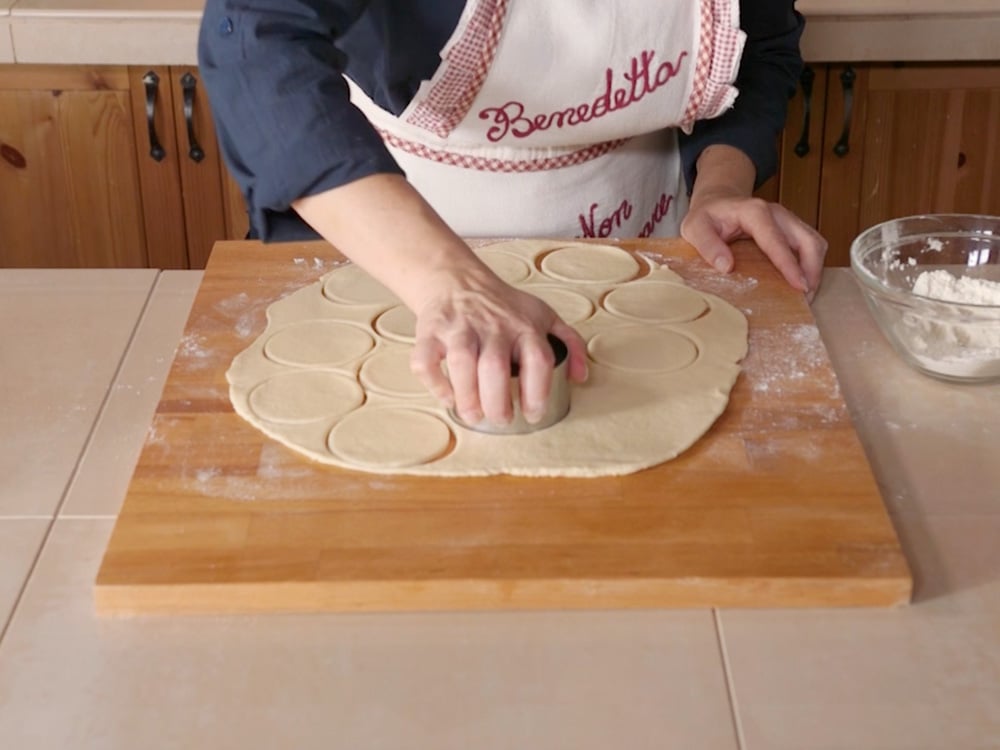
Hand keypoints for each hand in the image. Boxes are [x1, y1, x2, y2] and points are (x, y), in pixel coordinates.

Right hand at [292, 174, 587, 426]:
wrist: (457, 280)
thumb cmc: (503, 306)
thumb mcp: (544, 316)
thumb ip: (570, 343)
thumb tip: (581, 377)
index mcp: (524, 326)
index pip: (538, 360)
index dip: (537, 393)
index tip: (532, 413)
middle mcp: (492, 326)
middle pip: (495, 367)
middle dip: (498, 401)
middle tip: (501, 419)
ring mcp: (459, 328)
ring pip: (461, 363)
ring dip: (467, 397)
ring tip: (474, 415)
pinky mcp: (430, 332)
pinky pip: (425, 361)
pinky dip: (436, 384)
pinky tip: (448, 396)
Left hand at [681, 145, 827, 300]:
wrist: (717, 203)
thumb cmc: (706, 216)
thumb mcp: (694, 228)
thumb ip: (707, 245)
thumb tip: (726, 267)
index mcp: (754, 212)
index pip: (777, 239)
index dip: (789, 264)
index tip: (799, 285)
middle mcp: (777, 214)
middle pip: (808, 239)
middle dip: (812, 270)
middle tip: (805, 298)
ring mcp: (787, 221)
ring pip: (814, 243)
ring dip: (814, 270)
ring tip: (805, 296)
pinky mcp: (791, 230)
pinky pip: (809, 247)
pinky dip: (810, 266)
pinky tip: (800, 284)